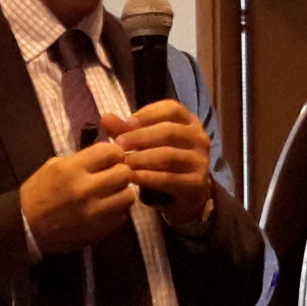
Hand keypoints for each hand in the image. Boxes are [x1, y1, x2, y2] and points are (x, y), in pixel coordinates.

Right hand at [20, 141, 139, 255]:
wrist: (27, 228)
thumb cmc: (39, 193)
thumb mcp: (54, 166)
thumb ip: (82, 159)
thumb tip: (107, 154)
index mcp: (72, 170)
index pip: (111, 152)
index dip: (114, 152)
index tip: (110, 158)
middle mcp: (86, 190)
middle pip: (124, 173)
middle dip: (121, 171)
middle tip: (112, 175)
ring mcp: (95, 213)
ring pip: (129, 195)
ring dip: (122, 191)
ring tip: (112, 192)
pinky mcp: (99, 230)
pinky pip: (122, 215)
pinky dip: (118, 210)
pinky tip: (106, 207)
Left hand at [104, 101, 216, 232]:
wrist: (184, 197)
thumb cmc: (162, 164)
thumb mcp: (145, 143)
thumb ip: (126, 130)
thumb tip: (106, 118)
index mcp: (189, 122)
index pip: (171, 109)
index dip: (146, 114)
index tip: (124, 124)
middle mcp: (200, 138)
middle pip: (169, 131)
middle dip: (140, 137)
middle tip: (118, 144)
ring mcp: (201, 161)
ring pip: (169, 155)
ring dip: (142, 158)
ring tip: (123, 163)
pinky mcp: (196, 183)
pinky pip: (169, 178)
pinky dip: (148, 177)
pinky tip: (132, 178)